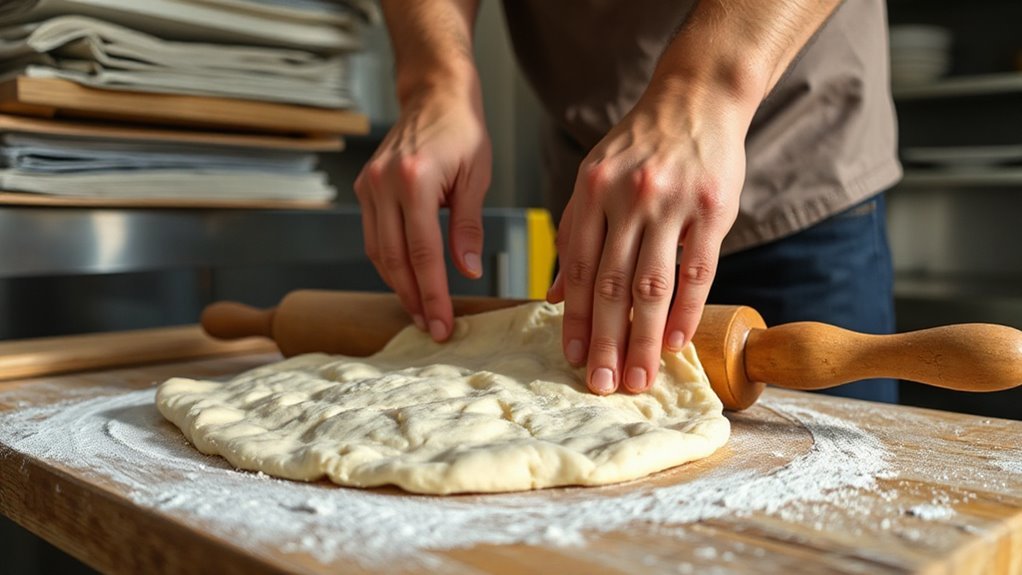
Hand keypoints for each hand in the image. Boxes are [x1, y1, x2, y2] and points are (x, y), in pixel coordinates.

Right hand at [354, 90, 491, 340]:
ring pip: (377, 252)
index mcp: (414, 180)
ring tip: (421, 311)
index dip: (433, 293)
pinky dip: (388, 262)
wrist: (434, 94)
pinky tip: (406, 280)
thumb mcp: (476, 177)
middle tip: (433, 328)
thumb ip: (468, 226)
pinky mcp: (364, 187)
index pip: (423, 252)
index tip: (443, 324)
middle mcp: (384, 183)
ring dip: (398, 285)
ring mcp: (369, 185)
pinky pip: (373, 236)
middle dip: (413, 298)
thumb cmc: (462, 131)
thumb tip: (466, 271)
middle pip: (394, 259)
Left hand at [547, 86, 746, 394]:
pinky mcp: (713, 209)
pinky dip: (686, 310)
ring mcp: (672, 204)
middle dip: (606, 340)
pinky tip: (675, 342)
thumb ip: (575, 234)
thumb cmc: (640, 146)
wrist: (697, 98)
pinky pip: (698, 270)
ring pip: (654, 284)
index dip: (577, 317)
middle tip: (603, 383)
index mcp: (593, 191)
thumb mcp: (595, 178)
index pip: (581, 267)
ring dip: (644, 337)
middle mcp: (628, 198)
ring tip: (639, 376)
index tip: (573, 358)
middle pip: (614, 283)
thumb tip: (557, 296)